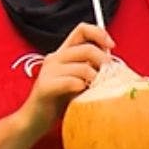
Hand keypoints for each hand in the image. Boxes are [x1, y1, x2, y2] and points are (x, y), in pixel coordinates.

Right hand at [16, 22, 114, 136]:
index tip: (111, 47)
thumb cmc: (59, 101)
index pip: (82, 29)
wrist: (35, 119)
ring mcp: (48, 71)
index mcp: (63, 53)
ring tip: (94, 90)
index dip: (100, 33)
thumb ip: (90, 68)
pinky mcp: (45, 86)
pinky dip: (82, 88)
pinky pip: (72, 82)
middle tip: (107, 77)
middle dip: (103, 62)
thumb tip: (114, 64)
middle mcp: (54, 58)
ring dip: (95, 80)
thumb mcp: (78, 80)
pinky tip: (81, 96)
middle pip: (87, 48)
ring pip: (83, 67)